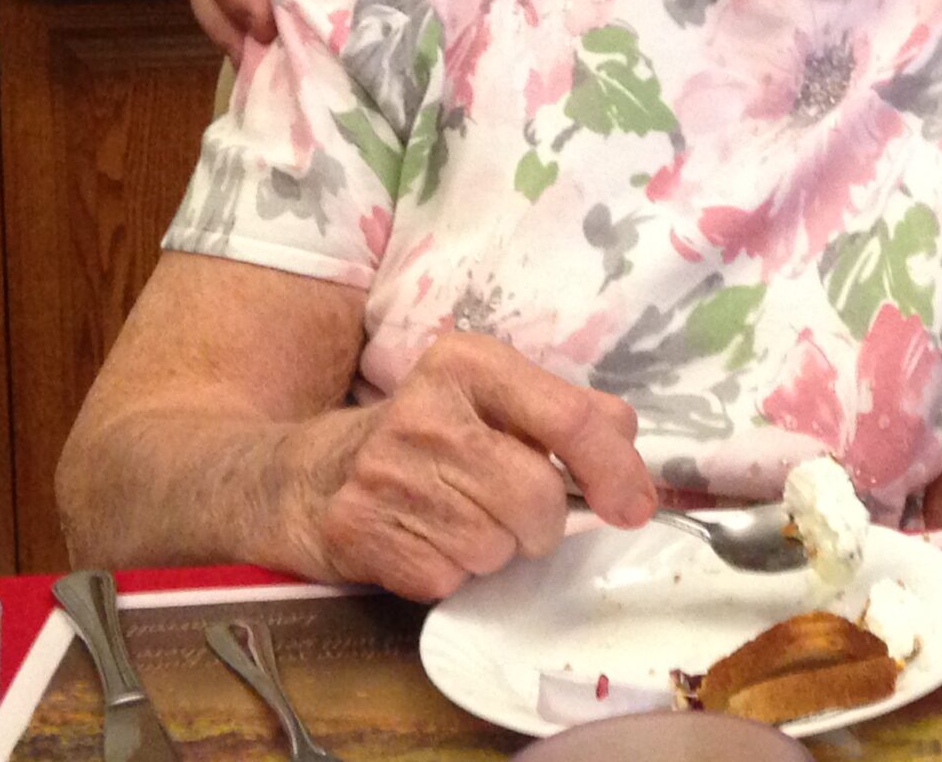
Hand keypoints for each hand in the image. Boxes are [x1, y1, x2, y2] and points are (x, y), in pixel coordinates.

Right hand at [288, 331, 655, 600]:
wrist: (306, 475)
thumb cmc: (426, 436)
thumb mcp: (493, 399)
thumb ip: (568, 416)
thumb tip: (634, 471)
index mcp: (469, 364)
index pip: (570, 418)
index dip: (615, 470)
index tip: (634, 507)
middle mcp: (425, 411)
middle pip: (538, 498)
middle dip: (540, 522)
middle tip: (510, 510)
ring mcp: (386, 473)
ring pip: (496, 547)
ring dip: (492, 548)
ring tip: (456, 517)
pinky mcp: (360, 531)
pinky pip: (449, 579)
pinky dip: (449, 572)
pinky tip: (423, 539)